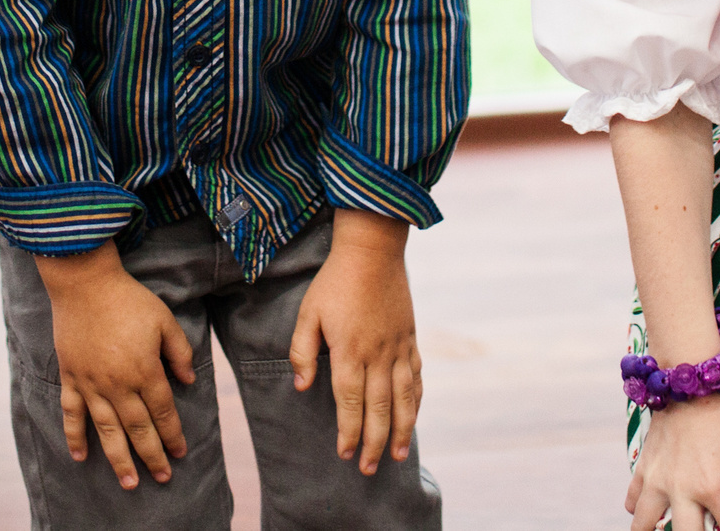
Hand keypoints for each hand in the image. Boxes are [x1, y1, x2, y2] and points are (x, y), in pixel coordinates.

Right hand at [36, 242, 196, 488]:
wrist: (85, 283)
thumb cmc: (129, 299)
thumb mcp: (164, 320)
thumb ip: (179, 352)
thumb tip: (189, 380)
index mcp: (144, 370)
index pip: (163, 412)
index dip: (173, 435)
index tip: (180, 452)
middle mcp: (118, 384)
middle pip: (138, 429)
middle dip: (152, 456)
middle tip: (162, 478)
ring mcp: (91, 383)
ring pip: (107, 430)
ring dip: (119, 459)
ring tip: (129, 483)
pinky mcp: (71, 377)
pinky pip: (72, 413)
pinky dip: (75, 436)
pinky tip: (81, 456)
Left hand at [289, 210, 421, 474]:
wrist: (373, 249)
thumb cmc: (335, 281)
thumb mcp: (308, 313)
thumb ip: (302, 352)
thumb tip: (303, 387)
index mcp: (350, 350)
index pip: (350, 402)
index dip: (348, 431)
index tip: (344, 454)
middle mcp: (378, 354)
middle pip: (379, 408)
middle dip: (373, 442)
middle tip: (367, 469)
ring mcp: (399, 347)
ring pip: (404, 398)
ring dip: (401, 429)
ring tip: (396, 455)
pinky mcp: (410, 338)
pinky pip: (417, 377)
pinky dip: (416, 401)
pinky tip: (412, 416)